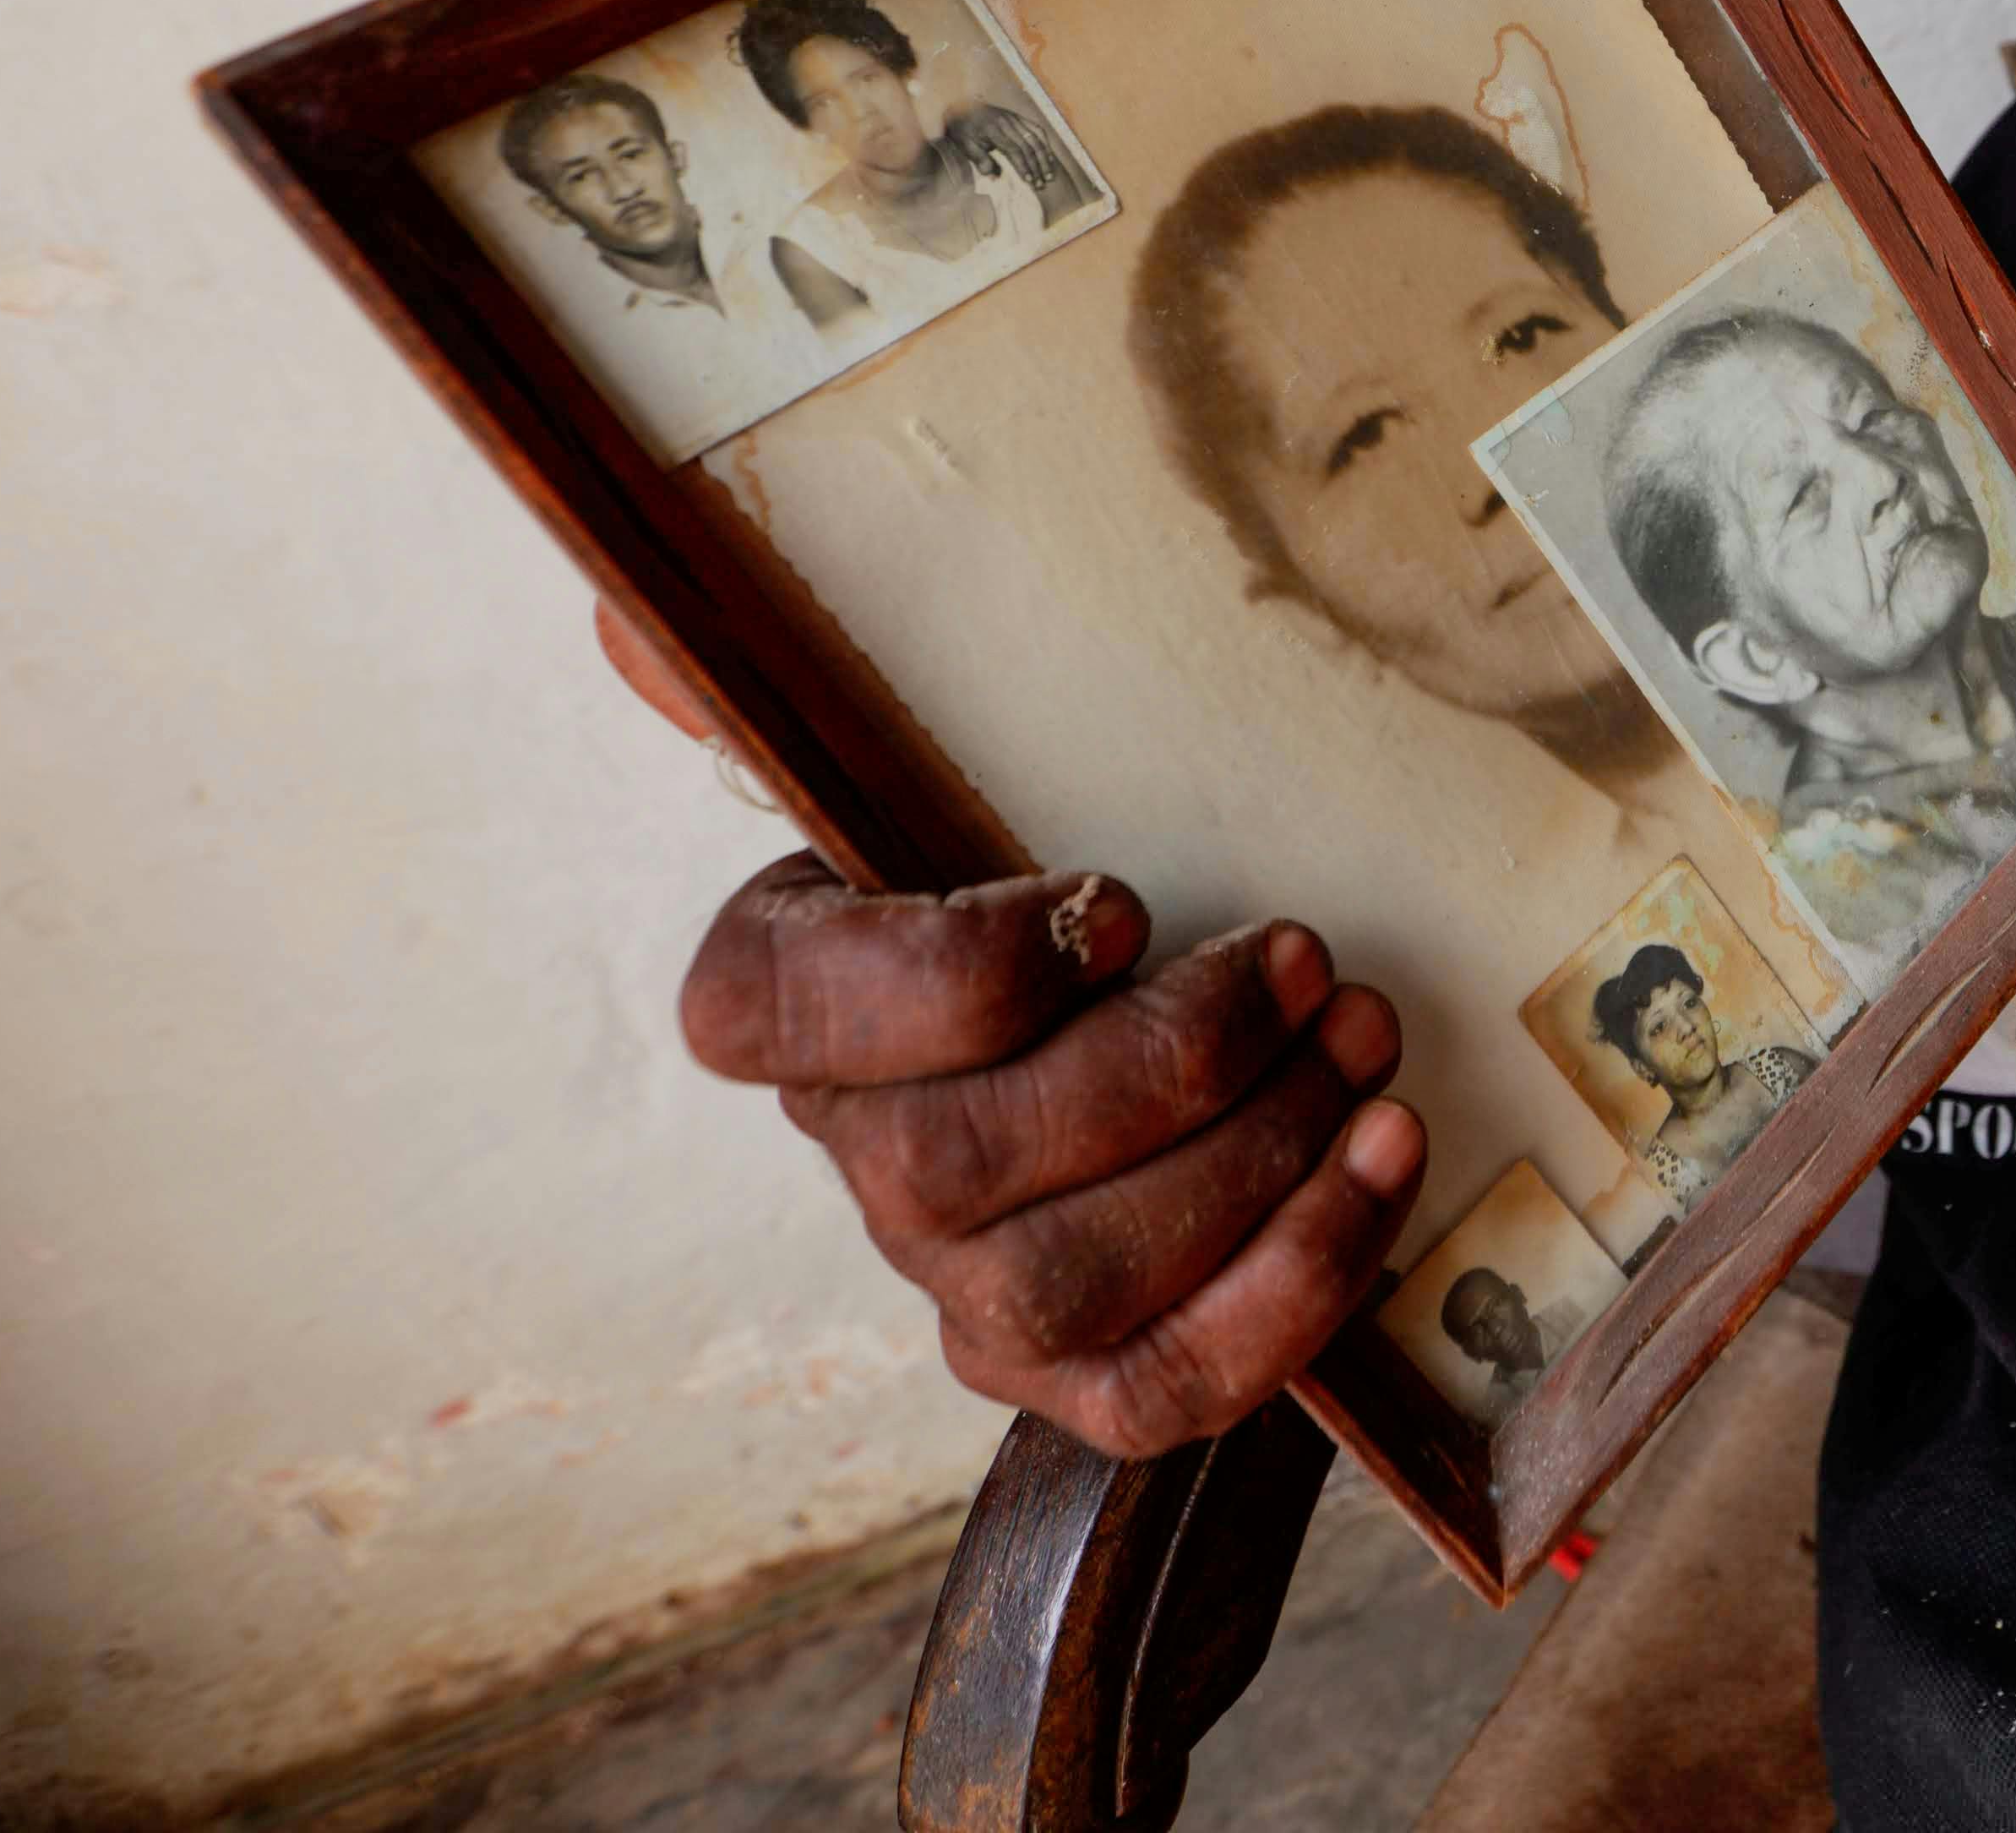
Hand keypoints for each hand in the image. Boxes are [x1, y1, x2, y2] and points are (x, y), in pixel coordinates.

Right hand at [611, 609, 1419, 1455]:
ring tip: (1360, 1038)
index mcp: (780, 1000)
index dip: (954, 973)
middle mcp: (855, 1163)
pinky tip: (1387, 1155)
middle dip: (1160, 1066)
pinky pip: (1170, 1384)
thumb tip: (628, 631)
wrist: (1173, 999)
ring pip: (1067, 1284)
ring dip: (1252, 1161)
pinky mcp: (1086, 1377)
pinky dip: (1298, 1280)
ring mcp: (962, 1290)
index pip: (773, 1016)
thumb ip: (783, 677)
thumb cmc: (1053, 861)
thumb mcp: (935, 749)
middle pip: (952, 1168)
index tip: (1114, 897)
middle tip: (1299, 961)